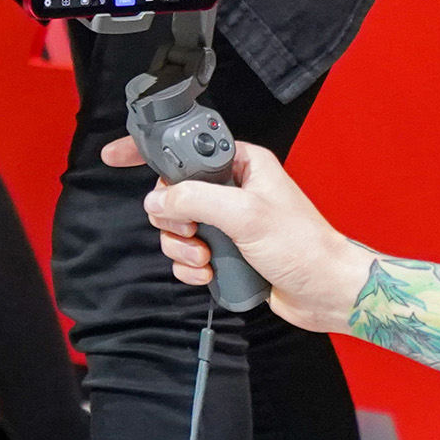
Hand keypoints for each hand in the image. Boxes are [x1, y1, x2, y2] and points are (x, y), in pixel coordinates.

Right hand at [114, 138, 372, 335]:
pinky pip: (185, 255)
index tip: (115, 157)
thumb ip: (196, 199)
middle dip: (173, 219)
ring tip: (206, 259)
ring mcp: (226, 222)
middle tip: (192, 231)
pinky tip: (210, 275)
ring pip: (175, 227)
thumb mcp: (246, 215)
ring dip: (182, 248)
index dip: (149, 151)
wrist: (325, 292)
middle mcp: (231, 190)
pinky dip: (190, 268)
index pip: (185, 147)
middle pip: (171, 193)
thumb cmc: (303, 246)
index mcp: (241, 164)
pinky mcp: (224, 251)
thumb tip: (157, 200)